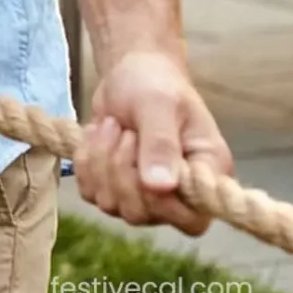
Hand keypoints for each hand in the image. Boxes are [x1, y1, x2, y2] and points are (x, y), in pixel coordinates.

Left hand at [77, 48, 231, 234]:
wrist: (131, 72)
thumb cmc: (155, 82)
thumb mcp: (159, 104)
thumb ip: (161, 144)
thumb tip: (160, 187)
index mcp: (206, 173)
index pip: (193, 221)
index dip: (162, 204)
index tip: (143, 161)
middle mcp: (179, 192)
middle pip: (143, 214)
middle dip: (121, 169)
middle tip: (125, 131)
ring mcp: (145, 194)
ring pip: (112, 205)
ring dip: (101, 162)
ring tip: (112, 126)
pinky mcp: (115, 187)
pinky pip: (91, 193)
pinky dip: (86, 162)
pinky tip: (97, 134)